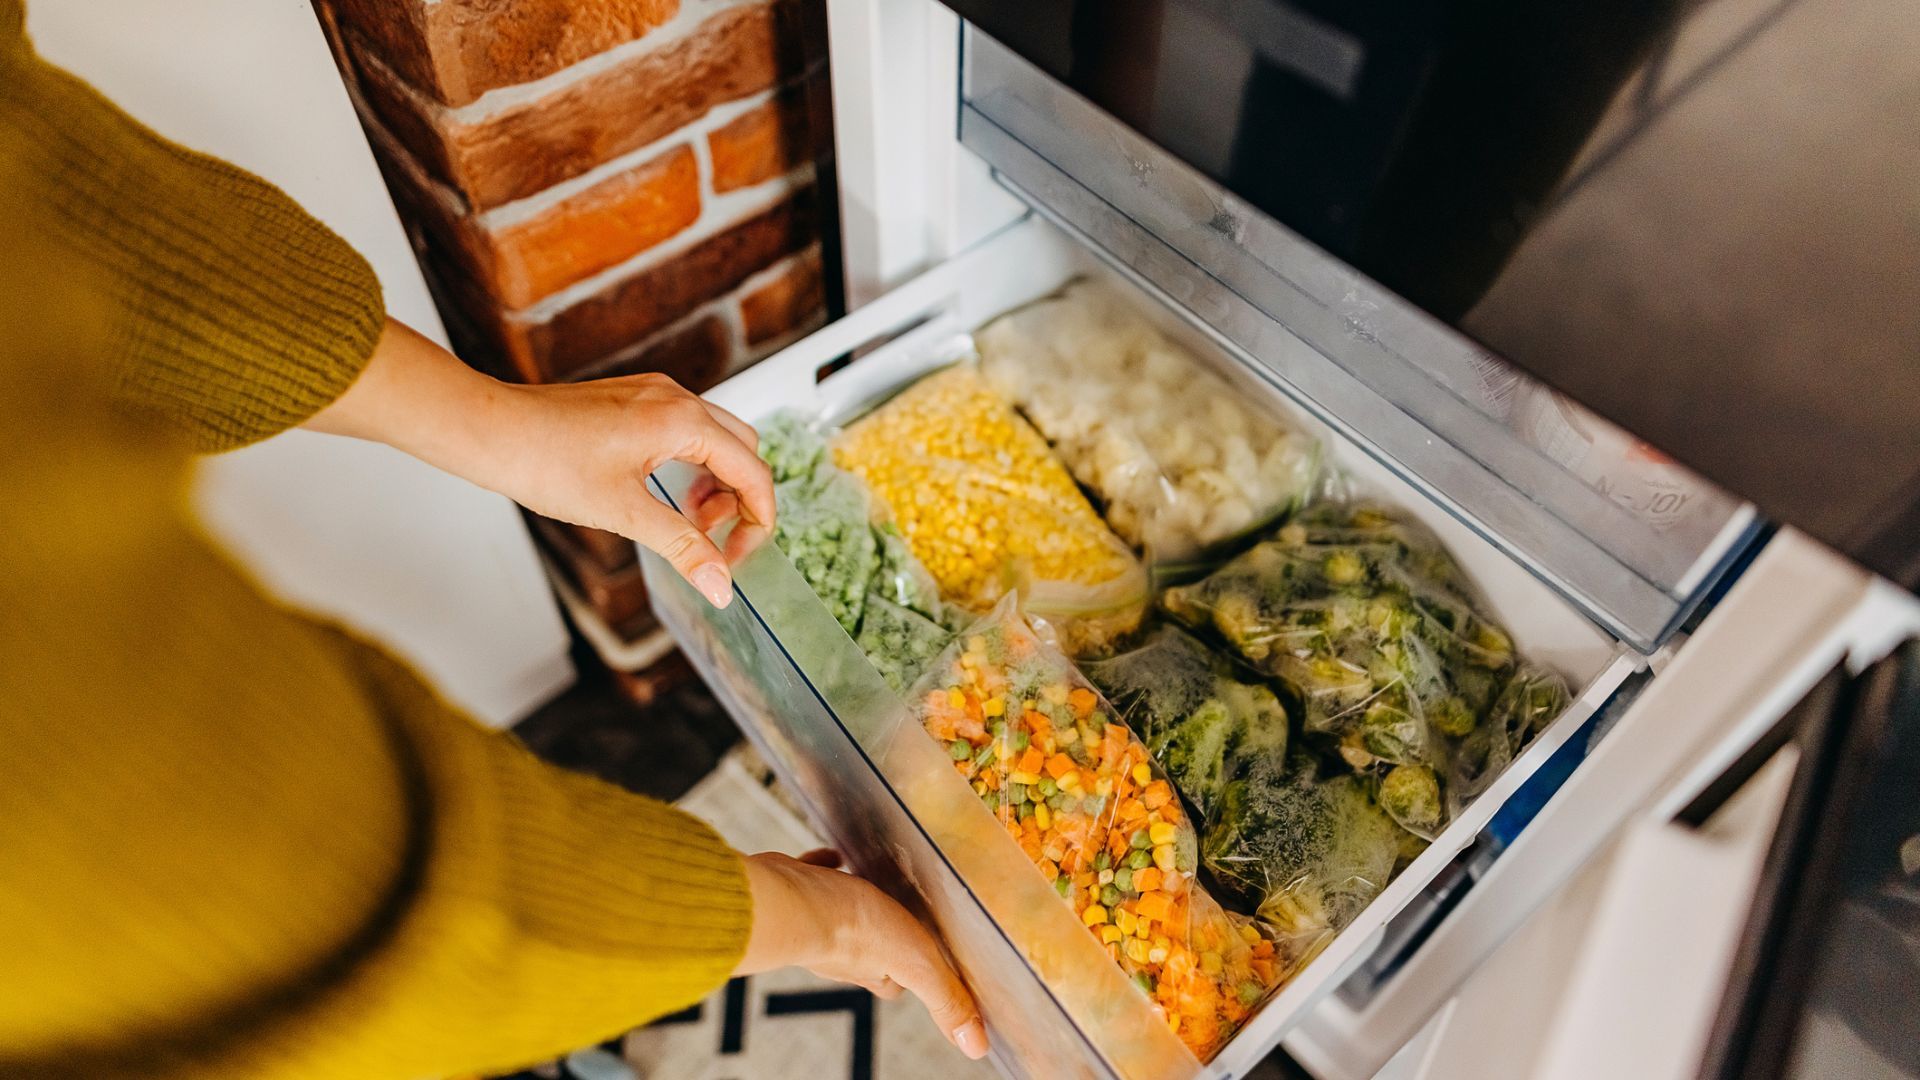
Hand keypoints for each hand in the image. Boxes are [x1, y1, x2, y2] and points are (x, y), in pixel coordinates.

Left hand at [479, 374, 773, 606]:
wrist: (492, 431)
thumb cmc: (547, 462)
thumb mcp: (625, 513)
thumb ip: (683, 547)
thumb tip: (721, 586)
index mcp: (683, 421)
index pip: (753, 471)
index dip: (757, 520)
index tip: (738, 557)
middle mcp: (675, 398)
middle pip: (742, 449)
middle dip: (738, 499)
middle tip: (710, 539)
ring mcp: (653, 394)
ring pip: (714, 438)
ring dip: (714, 483)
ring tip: (683, 520)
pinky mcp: (633, 399)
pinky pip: (684, 429)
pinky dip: (689, 464)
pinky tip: (661, 493)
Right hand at [739, 850, 988, 1060]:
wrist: (790, 897)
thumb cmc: (850, 930)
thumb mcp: (918, 964)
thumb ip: (946, 1001)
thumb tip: (976, 1046)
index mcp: (873, 969)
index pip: (896, 982)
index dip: (912, 973)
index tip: (927, 960)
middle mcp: (841, 950)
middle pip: (867, 948)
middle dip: (883, 932)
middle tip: (901, 910)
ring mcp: (816, 919)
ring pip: (839, 913)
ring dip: (854, 900)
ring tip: (871, 880)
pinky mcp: (798, 889)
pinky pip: (814, 879)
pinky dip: (824, 870)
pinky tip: (834, 857)